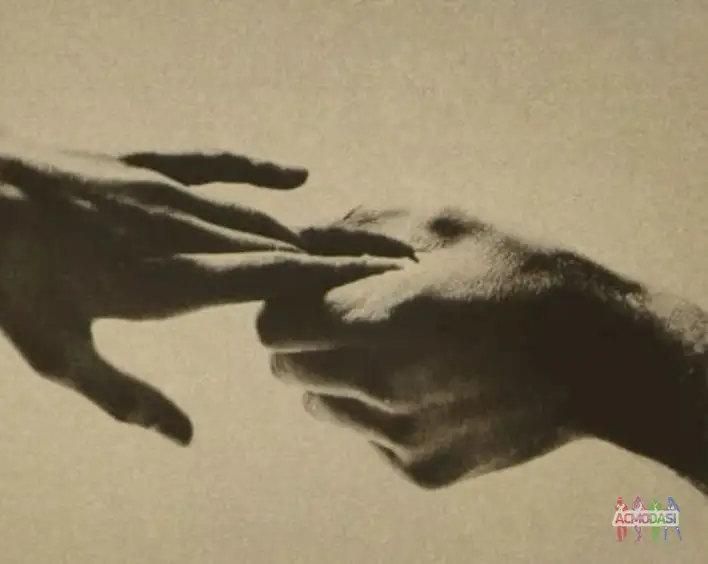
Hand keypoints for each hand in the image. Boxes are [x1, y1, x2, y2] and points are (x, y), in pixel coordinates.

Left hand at [0, 125, 402, 444]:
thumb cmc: (5, 276)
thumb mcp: (54, 353)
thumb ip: (125, 397)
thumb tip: (185, 439)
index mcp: (165, 283)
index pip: (270, 283)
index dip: (331, 285)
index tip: (384, 289)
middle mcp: (179, 233)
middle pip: (279, 246)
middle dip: (340, 259)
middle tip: (397, 270)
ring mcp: (166, 192)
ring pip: (255, 213)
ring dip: (311, 229)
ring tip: (363, 241)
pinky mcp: (147, 165)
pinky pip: (217, 165)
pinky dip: (259, 172)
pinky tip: (295, 177)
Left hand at [256, 206, 677, 487]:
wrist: (599, 355)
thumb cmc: (517, 275)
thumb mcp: (441, 225)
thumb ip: (355, 228)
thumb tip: (300, 237)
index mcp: (375, 322)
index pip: (272, 327)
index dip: (284, 305)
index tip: (314, 292)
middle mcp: (378, 387)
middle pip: (288, 370)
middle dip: (303, 340)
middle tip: (348, 317)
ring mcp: (398, 435)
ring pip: (322, 406)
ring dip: (337, 376)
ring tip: (395, 348)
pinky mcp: (420, 467)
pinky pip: (368, 435)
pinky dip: (378, 409)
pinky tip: (429, 382)